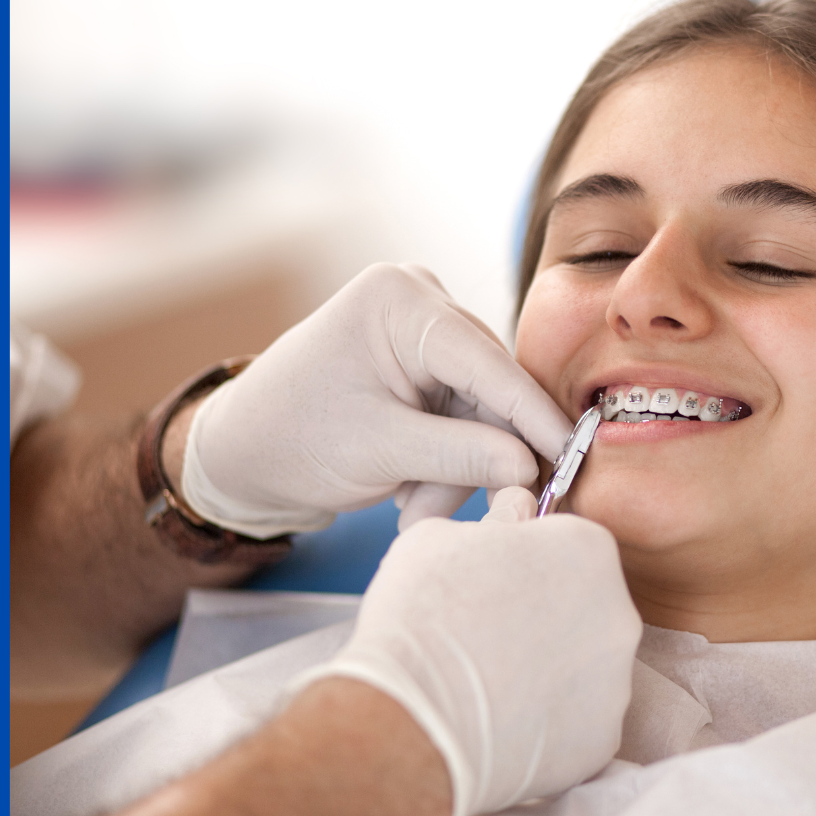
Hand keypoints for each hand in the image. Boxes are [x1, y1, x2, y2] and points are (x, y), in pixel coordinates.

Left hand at [180, 263, 572, 535]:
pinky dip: (445, 462)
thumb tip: (531, 466)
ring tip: (410, 510)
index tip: (574, 456)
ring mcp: (421, 331)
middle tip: (455, 513)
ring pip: (480, 410)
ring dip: (456, 470)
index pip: (486, 360)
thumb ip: (461, 456)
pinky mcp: (423, 363)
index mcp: (398, 302)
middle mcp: (417, 302)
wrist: (241, 453)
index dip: (534, 414)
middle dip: (478, 458)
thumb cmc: (291, 440)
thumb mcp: (379, 451)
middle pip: (489, 388)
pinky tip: (410, 490)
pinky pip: (463, 416)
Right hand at [290, 487, 641, 815]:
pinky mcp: (601, 742)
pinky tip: (502, 718)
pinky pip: (578, 720)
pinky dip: (547, 720)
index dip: (526, 558)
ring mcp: (616, 683)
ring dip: (548, 667)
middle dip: (545, 612)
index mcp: (589, 549)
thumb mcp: (444, 534)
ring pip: (583, 665)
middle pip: (584, 604)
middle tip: (488, 629)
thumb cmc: (422, 613)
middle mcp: (620, 613)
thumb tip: (518, 510)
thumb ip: (499, 518)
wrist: (410, 720)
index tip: (493, 576)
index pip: (568, 543)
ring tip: (490, 678)